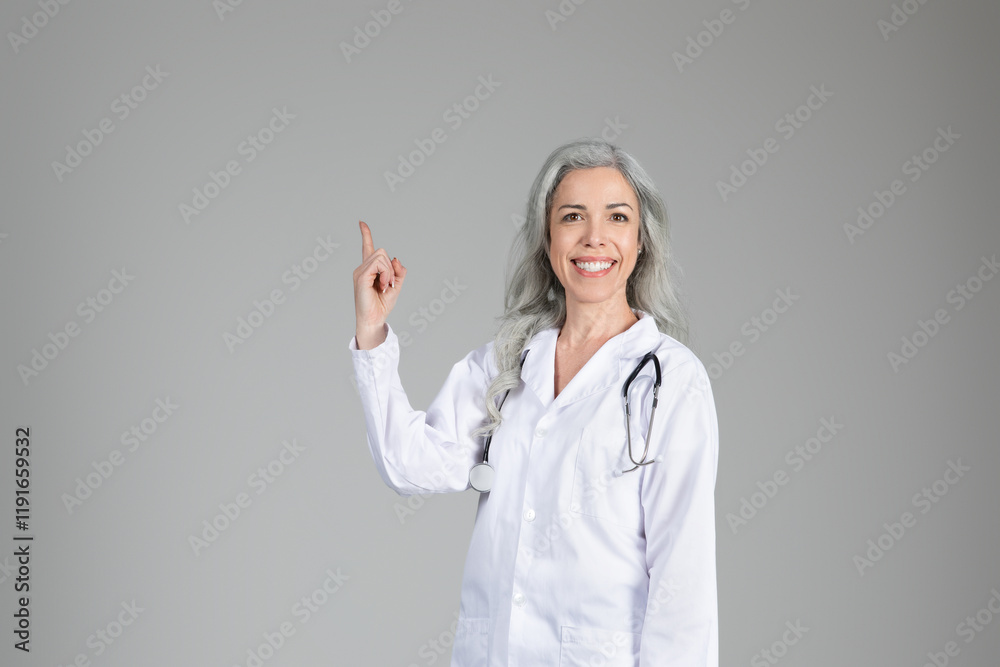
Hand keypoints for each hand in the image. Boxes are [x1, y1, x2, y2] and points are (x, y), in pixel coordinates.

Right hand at [353, 220, 405, 348]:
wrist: (374, 319)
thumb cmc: (382, 305)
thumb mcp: (396, 286)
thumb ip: (398, 272)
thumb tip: (396, 259)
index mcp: (369, 269)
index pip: (367, 248)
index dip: (366, 235)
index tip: (362, 223)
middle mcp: (363, 268)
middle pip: (381, 251)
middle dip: (391, 267)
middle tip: (389, 284)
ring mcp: (360, 271)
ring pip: (381, 256)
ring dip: (389, 271)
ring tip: (385, 286)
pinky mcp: (361, 276)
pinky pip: (378, 264)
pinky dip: (385, 274)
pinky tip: (383, 285)